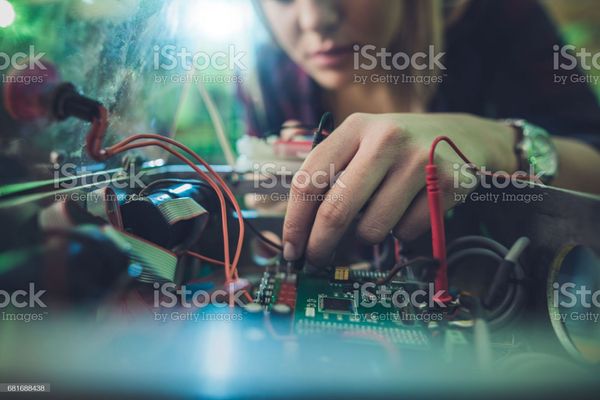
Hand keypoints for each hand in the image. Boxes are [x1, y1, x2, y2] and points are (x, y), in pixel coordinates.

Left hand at [282, 112, 517, 265]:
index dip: (295, 222)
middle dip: (320, 245)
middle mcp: (386, 139)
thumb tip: (302, 234)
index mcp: (356, 127)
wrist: (463, 135)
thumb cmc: (399, 148)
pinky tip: (411, 209)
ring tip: (381, 214)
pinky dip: (402, 232)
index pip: (310, 181)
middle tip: (316, 260)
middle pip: (336, 211)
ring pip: (372, 229)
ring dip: (369, 234)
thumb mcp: (363, 144)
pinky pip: (407, 232)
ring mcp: (420, 161)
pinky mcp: (448, 184)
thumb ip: (332, 177)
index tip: (292, 248)